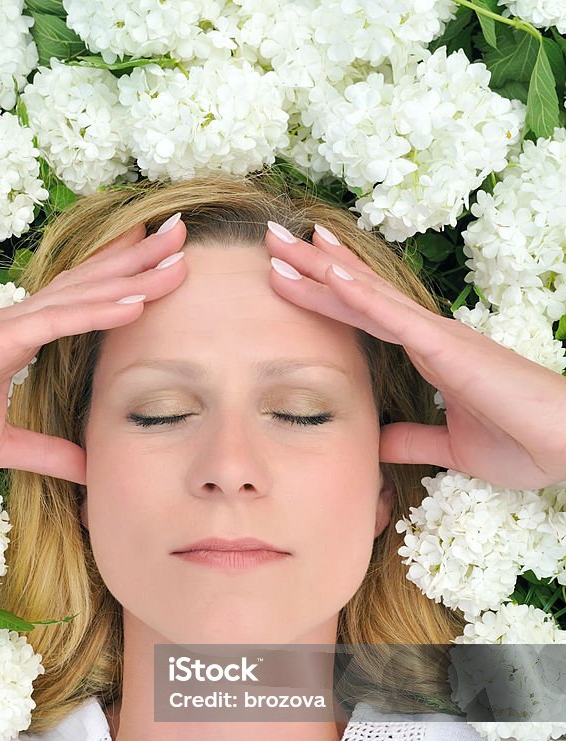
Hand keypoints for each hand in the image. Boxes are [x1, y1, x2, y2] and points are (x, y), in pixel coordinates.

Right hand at [0, 216, 187, 485]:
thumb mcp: (2, 448)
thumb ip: (48, 454)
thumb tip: (90, 469)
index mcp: (15, 338)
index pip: (78, 301)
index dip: (119, 279)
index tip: (159, 263)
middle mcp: (13, 322)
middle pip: (87, 283)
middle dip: (136, 258)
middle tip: (183, 234)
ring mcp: (2, 326)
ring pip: (80, 294)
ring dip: (132, 275)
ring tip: (178, 256)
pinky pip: (55, 323)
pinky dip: (97, 311)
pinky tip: (135, 302)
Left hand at [264, 223, 565, 489]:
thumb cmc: (522, 442)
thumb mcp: (452, 448)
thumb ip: (414, 440)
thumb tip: (377, 440)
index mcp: (429, 355)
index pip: (365, 317)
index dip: (328, 292)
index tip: (294, 272)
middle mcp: (428, 336)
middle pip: (358, 294)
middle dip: (312, 268)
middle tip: (270, 241)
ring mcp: (437, 337)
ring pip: (368, 294)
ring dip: (323, 269)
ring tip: (282, 243)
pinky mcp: (448, 348)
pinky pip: (394, 317)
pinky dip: (360, 295)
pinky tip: (329, 275)